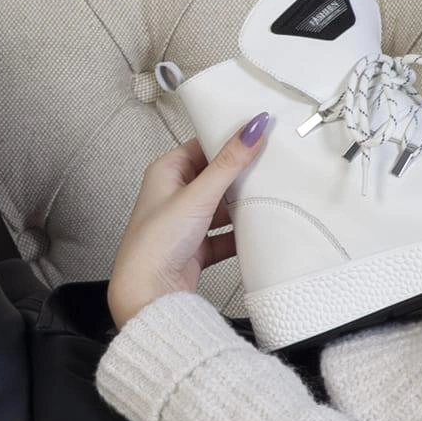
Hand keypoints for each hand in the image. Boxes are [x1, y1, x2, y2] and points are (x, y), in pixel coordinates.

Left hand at [107, 112, 270, 329]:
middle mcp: (173, 195)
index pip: (202, 146)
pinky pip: (224, 236)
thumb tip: (252, 128)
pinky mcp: (196, 248)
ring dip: (241, 207)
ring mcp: (185, 223)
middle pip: (215, 177)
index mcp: (165, 172)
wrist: (149, 293)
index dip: (228, 140)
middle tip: (272, 165)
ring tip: (270, 197)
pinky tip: (258, 232)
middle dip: (240, 176)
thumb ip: (229, 163)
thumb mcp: (198, 195)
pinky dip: (240, 235)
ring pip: (221, 207)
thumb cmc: (156, 242)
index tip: (258, 133)